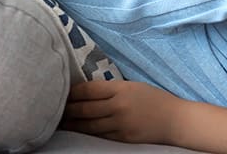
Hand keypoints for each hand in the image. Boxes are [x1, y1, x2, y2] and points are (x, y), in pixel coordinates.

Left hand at [63, 80, 177, 144]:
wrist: (174, 120)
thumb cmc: (154, 98)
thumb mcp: (133, 86)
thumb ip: (112, 88)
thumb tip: (88, 90)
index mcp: (121, 89)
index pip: (89, 90)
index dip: (73, 92)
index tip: (61, 90)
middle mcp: (118, 107)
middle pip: (85, 109)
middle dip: (68, 109)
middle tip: (52, 107)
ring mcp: (119, 125)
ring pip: (88, 125)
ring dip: (72, 123)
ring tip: (59, 121)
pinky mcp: (122, 139)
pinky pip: (99, 136)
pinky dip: (85, 133)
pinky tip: (76, 131)